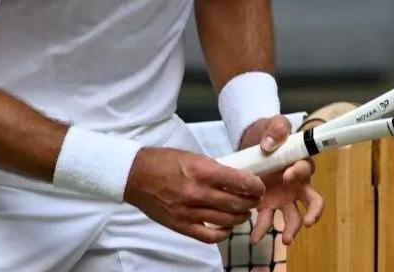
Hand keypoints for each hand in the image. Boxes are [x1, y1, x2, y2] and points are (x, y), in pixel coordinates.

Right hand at [123, 148, 263, 243]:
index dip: (254, 186)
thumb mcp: (192, 157)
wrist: (134, 176)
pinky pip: (209, 236)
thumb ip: (214, 169)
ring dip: (240, 218)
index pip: (239, 181)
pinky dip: (223, 234)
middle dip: (250, 202)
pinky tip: (226, 227)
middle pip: (236, 203)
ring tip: (243, 213)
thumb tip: (235, 178)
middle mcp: (197, 193)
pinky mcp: (180, 225)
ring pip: (226, 220)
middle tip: (254, 200)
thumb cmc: (163, 163)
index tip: (258, 187)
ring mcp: (188, 212)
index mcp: (201, 171)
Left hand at [236, 116, 324, 245]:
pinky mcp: (268, 205)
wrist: (254, 145)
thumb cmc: (270, 135)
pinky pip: (268, 220)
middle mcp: (297, 186)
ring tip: (285, 240)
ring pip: (293, 217)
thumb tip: (270, 144)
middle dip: (313, 213)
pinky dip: (261, 231)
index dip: (299, 172)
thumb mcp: (274, 125)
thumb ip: (277, 128)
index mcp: (300, 165)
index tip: (288, 174)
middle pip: (312, 202)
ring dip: (291, 230)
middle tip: (309, 222)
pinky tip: (254, 238)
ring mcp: (283, 198)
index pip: (306, 169)